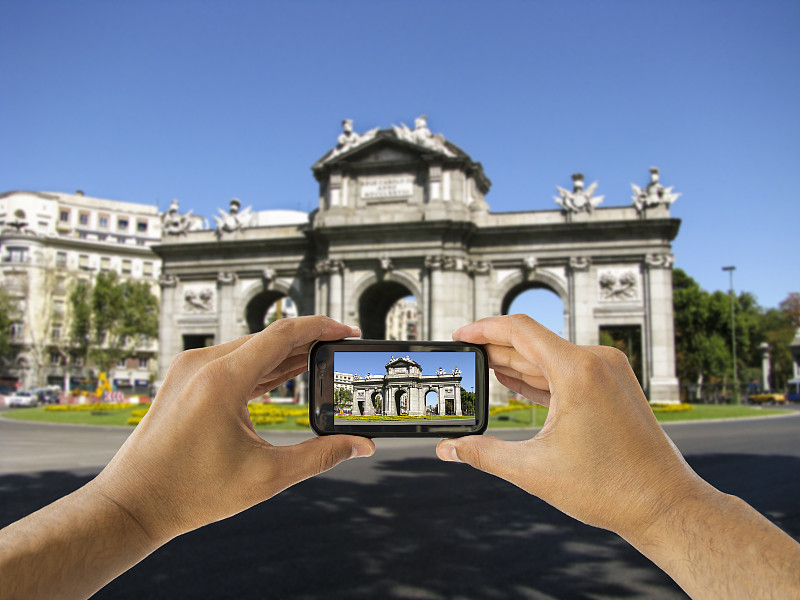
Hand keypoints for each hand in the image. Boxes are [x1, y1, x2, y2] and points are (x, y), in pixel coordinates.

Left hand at [93, 316, 374, 544]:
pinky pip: (233, 361)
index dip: (323, 328)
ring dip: (287, 354)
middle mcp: (203, 365)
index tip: (349, 333)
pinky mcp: (185, 380)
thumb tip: (361, 446)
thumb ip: (321, 457)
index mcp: (222, 380)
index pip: (284, 334)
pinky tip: (286, 373)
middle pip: (269, 338)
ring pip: (250, 348)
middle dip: (310, 342)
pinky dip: (262, 366)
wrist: (131, 504)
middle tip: (342, 352)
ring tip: (322, 362)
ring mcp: (190, 369)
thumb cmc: (190, 493)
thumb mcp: (266, 476)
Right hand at [435, 315, 799, 598]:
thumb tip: (448, 449)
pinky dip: (540, 377)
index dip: (483, 329)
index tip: (460, 335)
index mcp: (578, 371)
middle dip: (496, 350)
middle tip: (466, 360)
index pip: (520, 330)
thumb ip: (483, 454)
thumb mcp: (534, 470)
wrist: (665, 505)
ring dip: (518, 364)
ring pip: (551, 357)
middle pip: (534, 343)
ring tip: (485, 370)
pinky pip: (567, 372)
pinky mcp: (614, 386)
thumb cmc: (611, 488)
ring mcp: (609, 372)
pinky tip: (516, 383)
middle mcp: (597, 362)